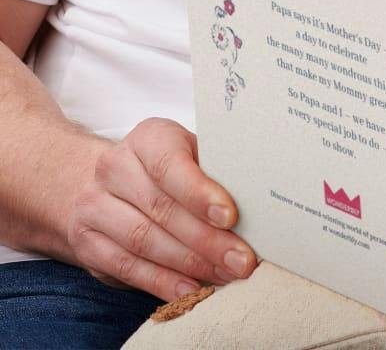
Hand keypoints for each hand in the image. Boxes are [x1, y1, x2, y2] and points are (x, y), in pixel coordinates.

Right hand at [62, 117, 255, 300]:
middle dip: (207, 239)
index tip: (230, 216)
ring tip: (224, 275)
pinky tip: (190, 289)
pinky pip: (127, 267)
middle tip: (241, 259)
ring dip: (189, 264)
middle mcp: (115, 167)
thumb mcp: (189, 154)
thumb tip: (255, 204)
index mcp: (147, 138)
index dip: (200, 193)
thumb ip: (214, 171)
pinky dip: (162, 282)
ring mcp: (95, 205)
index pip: (170, 165)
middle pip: (162, 209)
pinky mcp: (87, 243)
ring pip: (145, 241)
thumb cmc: (166, 167)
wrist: (104, 182)